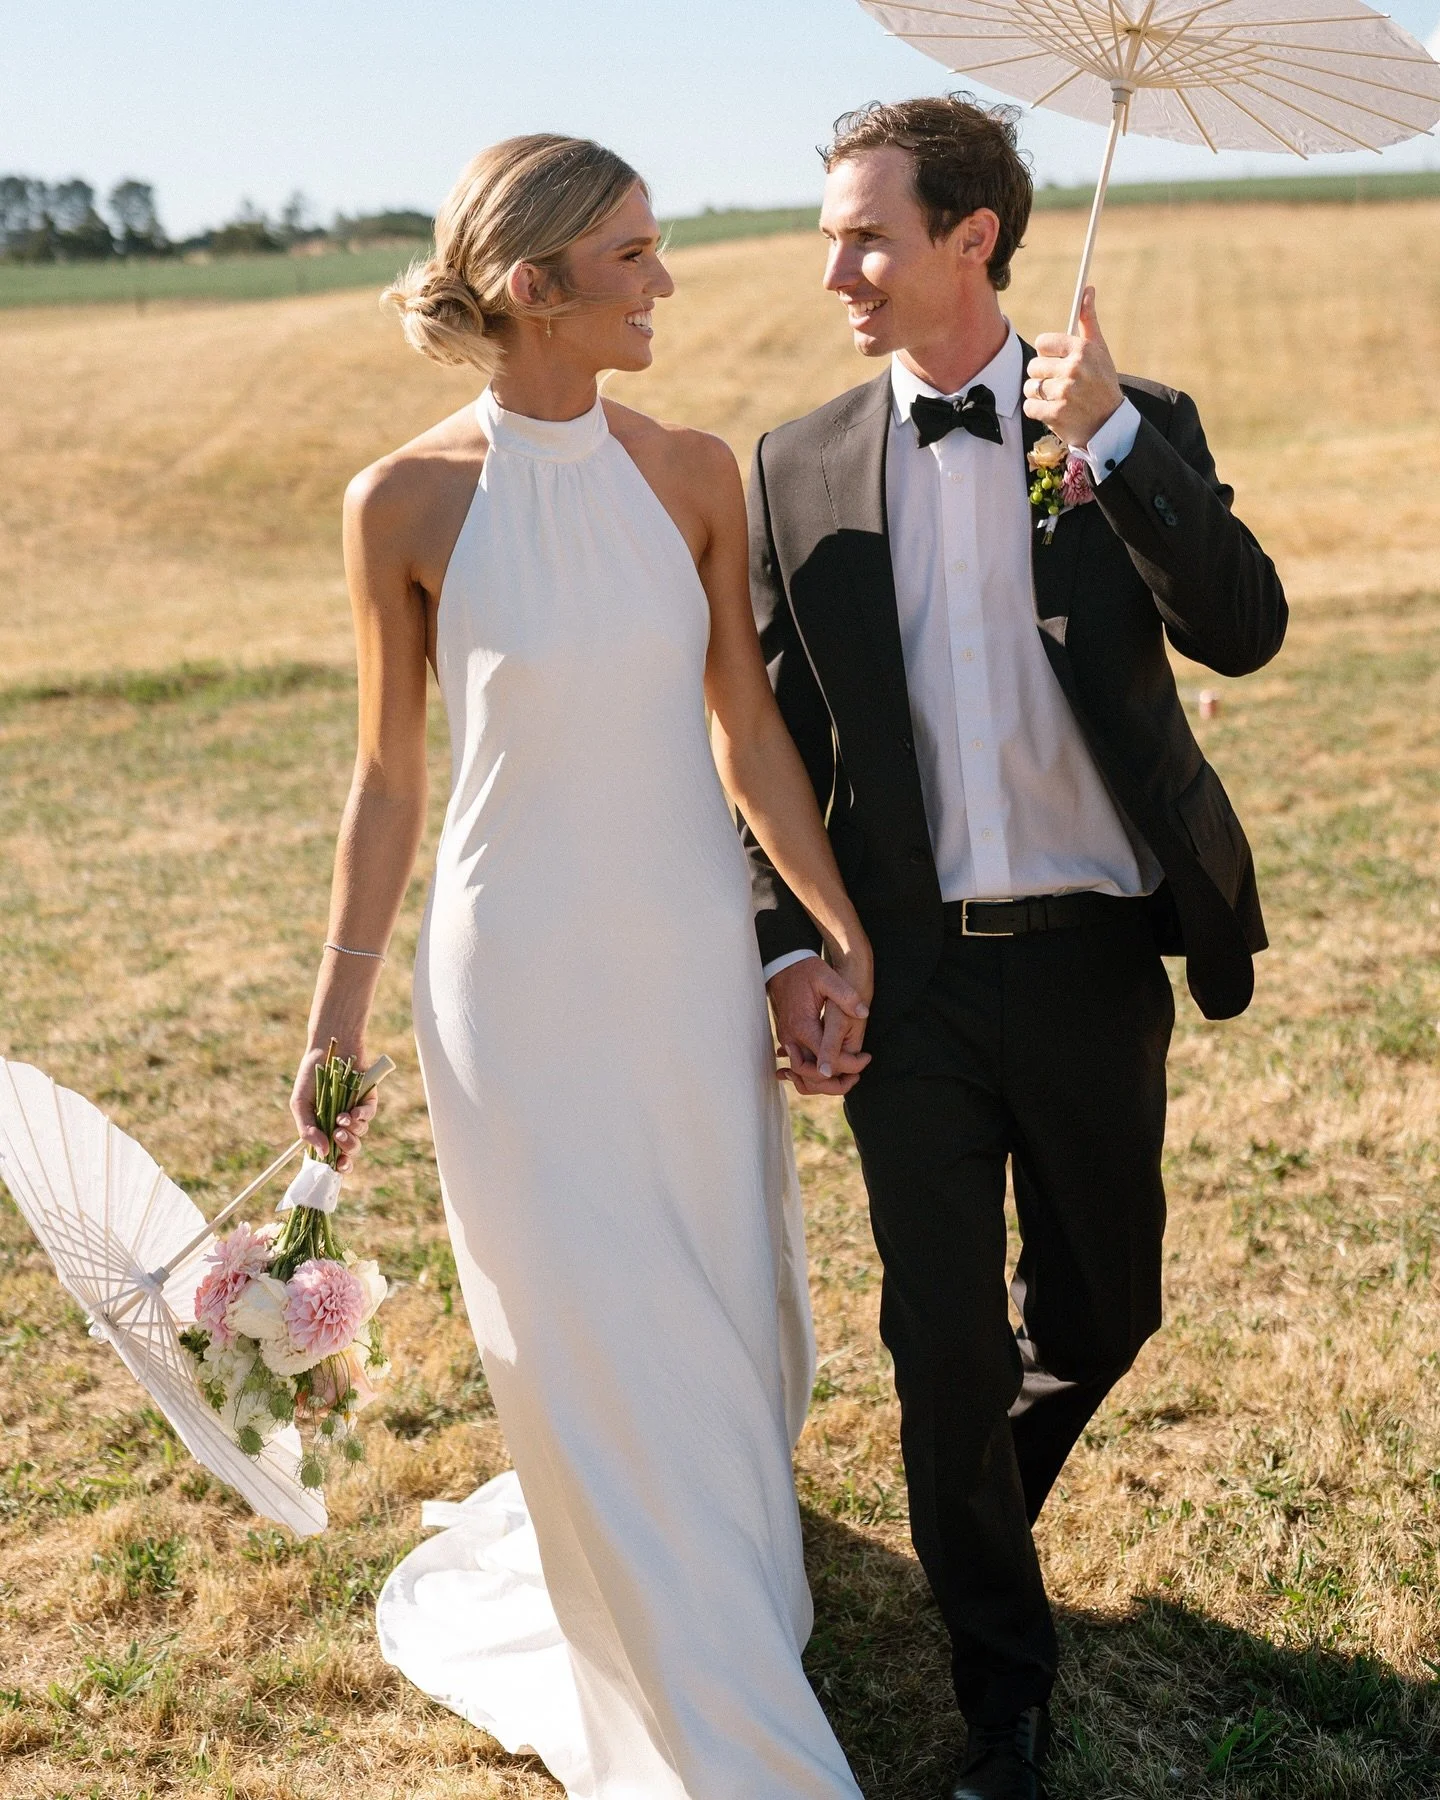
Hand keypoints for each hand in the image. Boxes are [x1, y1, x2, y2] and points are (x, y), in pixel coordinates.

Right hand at [288, 1044, 378, 1174]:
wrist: (328, 1050)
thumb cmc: (310, 1077)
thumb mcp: (300, 1104)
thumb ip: (308, 1130)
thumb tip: (323, 1152)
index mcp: (323, 1129)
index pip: (332, 1156)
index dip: (337, 1166)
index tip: (336, 1167)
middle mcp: (341, 1125)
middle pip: (350, 1150)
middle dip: (347, 1148)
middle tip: (338, 1136)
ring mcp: (355, 1114)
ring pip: (360, 1134)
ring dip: (352, 1130)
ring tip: (341, 1118)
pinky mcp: (368, 1102)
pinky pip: (368, 1116)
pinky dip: (362, 1117)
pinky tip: (353, 1112)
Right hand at [768, 950, 872, 1097]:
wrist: (782, 964)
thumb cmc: (805, 970)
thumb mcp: (827, 977)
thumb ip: (846, 995)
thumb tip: (863, 1012)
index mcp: (804, 1025)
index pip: (827, 1058)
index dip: (850, 1064)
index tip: (867, 1057)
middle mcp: (792, 1037)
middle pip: (812, 1075)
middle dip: (836, 1082)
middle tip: (858, 1075)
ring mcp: (786, 1039)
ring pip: (802, 1074)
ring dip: (823, 1082)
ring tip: (847, 1077)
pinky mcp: (786, 1038)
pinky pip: (797, 1065)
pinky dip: (811, 1074)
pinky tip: (828, 1074)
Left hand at [1023, 286, 1123, 449]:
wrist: (1108, 423)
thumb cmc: (1102, 383)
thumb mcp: (1099, 351)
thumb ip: (1088, 321)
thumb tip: (1087, 290)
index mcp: (1082, 350)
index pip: (1041, 343)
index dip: (1046, 355)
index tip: (1056, 362)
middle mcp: (1073, 369)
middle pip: (1033, 366)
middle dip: (1042, 376)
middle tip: (1059, 384)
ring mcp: (1064, 392)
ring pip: (1029, 387)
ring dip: (1038, 395)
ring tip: (1056, 398)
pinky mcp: (1055, 414)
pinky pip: (1029, 407)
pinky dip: (1037, 411)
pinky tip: (1052, 411)